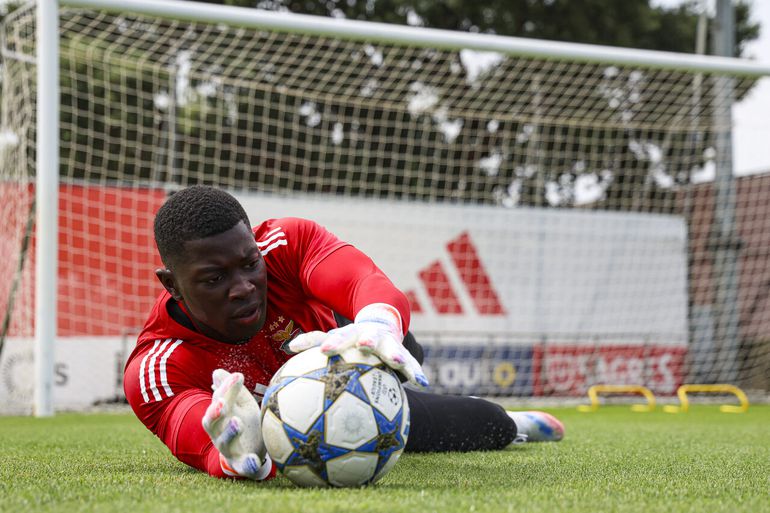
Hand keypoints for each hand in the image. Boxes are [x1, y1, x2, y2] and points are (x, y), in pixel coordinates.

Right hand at [202, 369, 271, 479]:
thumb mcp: (242, 405)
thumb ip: (233, 390)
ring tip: (238, 422)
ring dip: (230, 432)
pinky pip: (243, 466)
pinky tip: (254, 461)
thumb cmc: (246, 422)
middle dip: (214, 412)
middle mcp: (219, 433)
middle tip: (222, 402)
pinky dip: (248, 464)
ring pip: (224, 442)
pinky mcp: (241, 464)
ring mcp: (229, 449)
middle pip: (211, 423)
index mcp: (220, 416)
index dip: (226, 388)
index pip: (218, 400)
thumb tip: (217, 371)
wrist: (254, 452)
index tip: (238, 376)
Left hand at [287, 303, 428, 386]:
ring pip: (392, 348)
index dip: (332, 342)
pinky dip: (415, 372)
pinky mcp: (402, 352)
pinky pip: (411, 364)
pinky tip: (423, 382)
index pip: (339, 337)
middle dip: (365, 340)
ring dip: (395, 354)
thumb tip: (289, 347)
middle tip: (363, 344)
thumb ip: (314, 341)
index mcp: (350, 334)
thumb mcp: (334, 337)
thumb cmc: (351, 337)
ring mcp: (387, 343)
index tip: (325, 350)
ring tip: (399, 362)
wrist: (381, 321)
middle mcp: (369, 336)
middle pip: (367, 337)